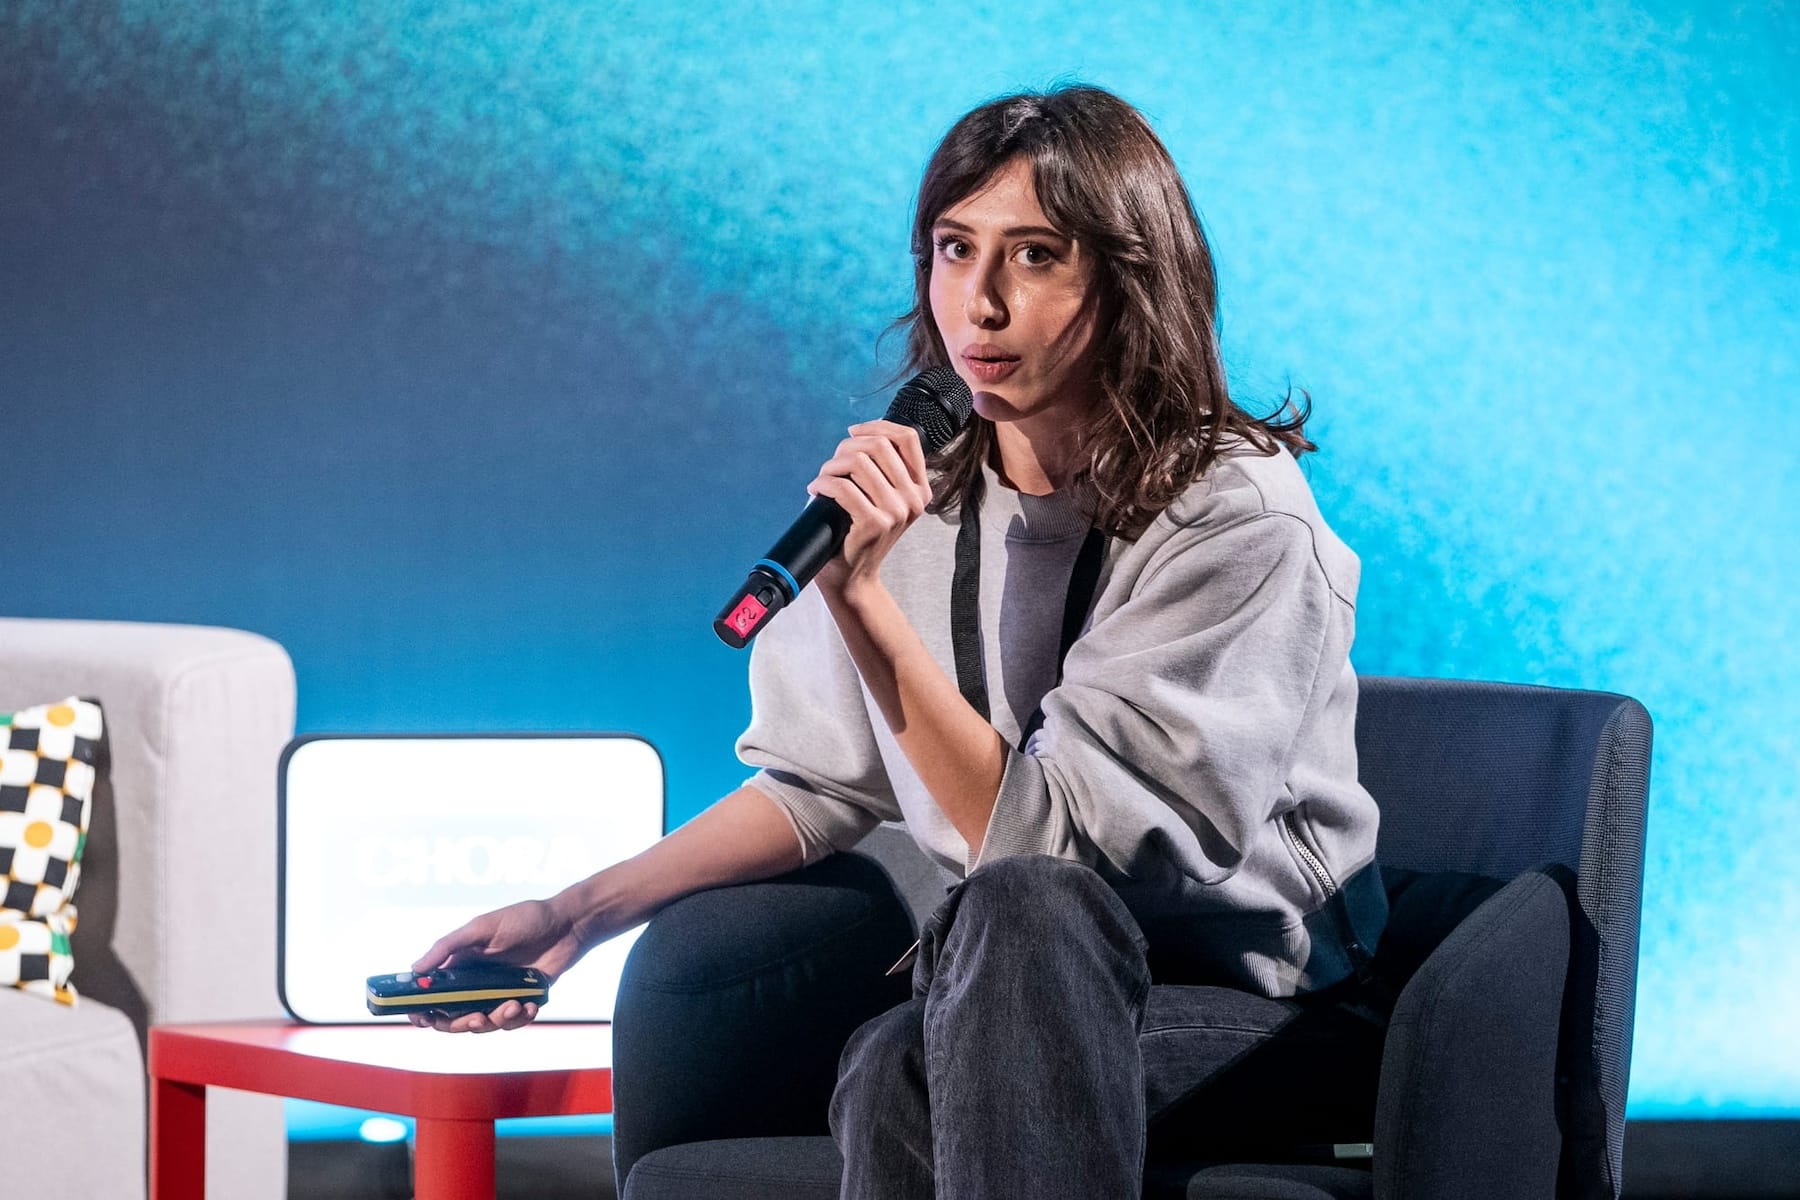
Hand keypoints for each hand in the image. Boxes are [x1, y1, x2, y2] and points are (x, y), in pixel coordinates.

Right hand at [407, 898, 583, 1033]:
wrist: (568, 925)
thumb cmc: (525, 919)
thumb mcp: (482, 927)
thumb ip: (448, 947)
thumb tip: (415, 968)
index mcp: (461, 965)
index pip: (434, 994)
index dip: (424, 1010)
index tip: (421, 1019)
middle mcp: (477, 983)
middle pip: (455, 1017)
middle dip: (462, 1023)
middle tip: (477, 1017)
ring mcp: (499, 993)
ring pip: (486, 1023)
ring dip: (498, 1020)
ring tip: (514, 1003)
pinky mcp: (522, 1000)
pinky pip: (513, 1022)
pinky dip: (520, 1019)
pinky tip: (529, 1006)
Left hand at [806, 420, 932, 593]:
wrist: (853, 577)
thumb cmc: (859, 533)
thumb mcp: (883, 499)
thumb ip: (883, 470)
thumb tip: (859, 434)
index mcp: (920, 489)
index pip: (907, 438)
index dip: (877, 426)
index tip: (853, 432)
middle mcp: (914, 499)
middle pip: (879, 445)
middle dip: (846, 447)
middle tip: (831, 465)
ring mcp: (897, 512)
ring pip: (859, 461)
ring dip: (832, 465)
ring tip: (823, 479)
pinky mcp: (875, 523)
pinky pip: (843, 487)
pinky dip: (823, 483)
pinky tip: (816, 490)